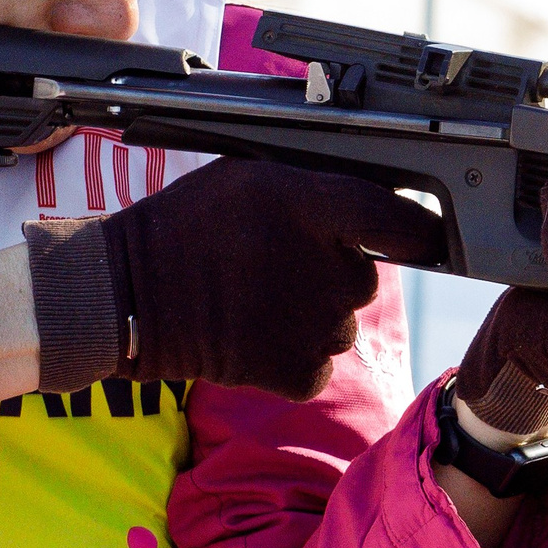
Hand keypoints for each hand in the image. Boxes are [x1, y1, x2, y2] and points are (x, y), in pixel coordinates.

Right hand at [24, 158, 444, 398]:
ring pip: (341, 325)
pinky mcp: (295, 369)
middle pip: (364, 278)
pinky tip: (252, 337)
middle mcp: (325, 266)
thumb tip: (365, 198)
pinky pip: (317, 366)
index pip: (398, 219)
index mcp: (313, 208)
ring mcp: (314, 323)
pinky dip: (292, 360)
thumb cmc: (181, 230)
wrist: (125, 296)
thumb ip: (311, 188)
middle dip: (332, 275)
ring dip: (311, 319)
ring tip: (253, 303)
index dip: (416, 231)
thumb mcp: (246, 177)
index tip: (422, 239)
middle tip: (275, 269)